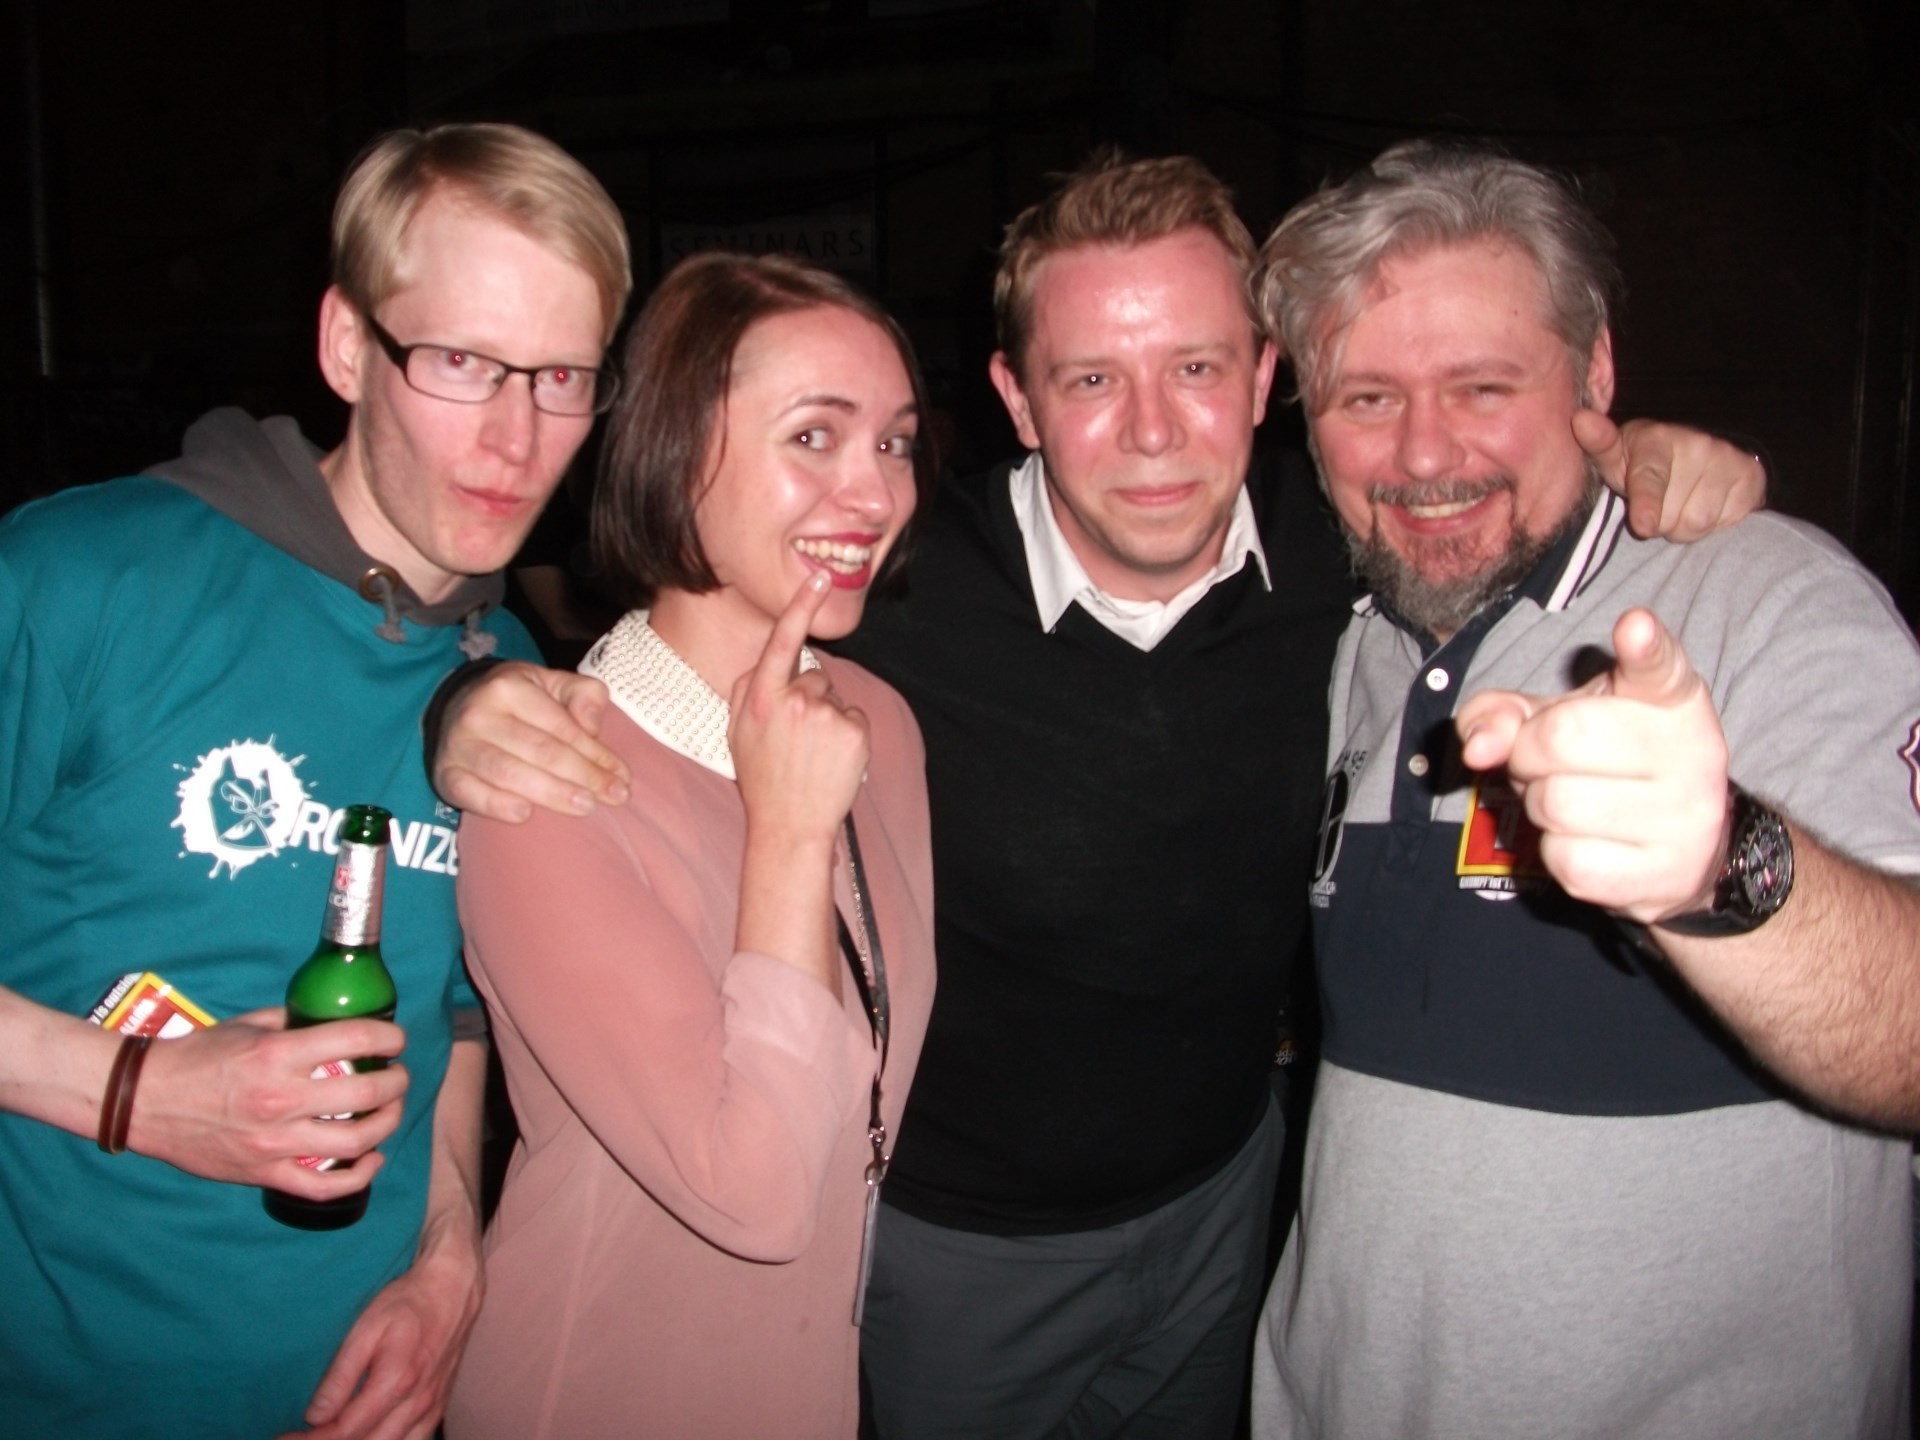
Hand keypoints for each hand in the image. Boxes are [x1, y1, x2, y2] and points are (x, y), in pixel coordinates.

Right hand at [127, 1008, 407, 1198]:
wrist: (145, 1100)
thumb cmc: (197, 1057)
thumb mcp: (248, 1025)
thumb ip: (295, 1022)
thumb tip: (337, 1020)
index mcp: (276, 1055)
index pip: (355, 1041)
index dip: (388, 1037)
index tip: (395, 1039)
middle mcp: (280, 1099)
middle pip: (366, 1092)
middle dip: (396, 1081)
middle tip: (397, 1074)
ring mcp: (273, 1142)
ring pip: (355, 1141)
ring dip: (386, 1123)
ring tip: (389, 1110)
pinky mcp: (264, 1174)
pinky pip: (323, 1186)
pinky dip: (357, 1177)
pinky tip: (371, 1158)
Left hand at [287, 1231, 483, 1439]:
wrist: (453, 1291)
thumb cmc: (408, 1303)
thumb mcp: (367, 1328)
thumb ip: (342, 1374)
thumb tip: (316, 1415)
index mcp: (396, 1382)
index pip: (345, 1431)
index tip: (283, 1437)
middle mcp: (417, 1403)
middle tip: (298, 1438)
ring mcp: (430, 1408)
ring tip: (329, 1436)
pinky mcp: (438, 1408)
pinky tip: (367, 1436)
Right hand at [433, 661, 629, 821]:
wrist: (456, 706)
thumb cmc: (517, 700)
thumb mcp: (551, 683)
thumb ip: (582, 694)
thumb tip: (592, 725)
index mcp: (510, 687)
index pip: (562, 728)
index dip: (596, 754)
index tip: (622, 777)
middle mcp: (479, 714)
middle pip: (541, 752)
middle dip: (583, 777)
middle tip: (614, 797)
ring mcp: (458, 746)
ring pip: (509, 774)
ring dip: (551, 794)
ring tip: (586, 808)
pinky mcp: (444, 774)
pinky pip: (470, 793)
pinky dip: (496, 805)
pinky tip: (525, 815)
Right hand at [728, 572, 869, 844]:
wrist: (790, 824)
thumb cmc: (762, 777)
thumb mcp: (737, 732)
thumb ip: (746, 690)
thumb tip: (764, 660)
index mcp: (761, 698)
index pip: (782, 642)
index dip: (800, 607)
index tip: (818, 578)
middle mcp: (793, 701)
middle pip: (814, 676)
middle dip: (810, 699)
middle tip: (797, 740)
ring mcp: (825, 716)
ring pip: (835, 698)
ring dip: (829, 719)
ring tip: (813, 754)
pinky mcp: (853, 732)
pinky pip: (854, 717)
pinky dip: (848, 735)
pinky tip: (832, 759)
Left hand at [1455, 608, 1731, 922]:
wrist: (1678, 849)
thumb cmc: (1607, 765)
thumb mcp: (1560, 719)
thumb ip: (1505, 712)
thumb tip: (1477, 747)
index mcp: (1671, 698)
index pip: (1661, 666)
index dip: (1643, 647)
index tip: (1633, 627)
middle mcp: (1692, 751)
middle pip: (1559, 739)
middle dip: (1527, 753)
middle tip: (1546, 763)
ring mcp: (1686, 818)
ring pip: (1556, 804)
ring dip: (1539, 804)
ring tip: (1567, 798)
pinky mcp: (1664, 875)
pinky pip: (1566, 860)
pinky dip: (1555, 852)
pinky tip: (1583, 840)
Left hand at [1575, 412, 1765, 540]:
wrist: (1702, 450)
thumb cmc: (1643, 461)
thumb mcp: (1617, 456)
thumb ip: (1598, 445)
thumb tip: (1580, 420)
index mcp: (1655, 440)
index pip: (1650, 477)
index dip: (1647, 503)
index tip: (1644, 525)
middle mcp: (1696, 444)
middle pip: (1670, 517)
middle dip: (1661, 520)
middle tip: (1659, 503)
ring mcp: (1726, 459)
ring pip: (1697, 523)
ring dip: (1684, 526)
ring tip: (1681, 503)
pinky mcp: (1750, 476)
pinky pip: (1724, 522)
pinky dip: (1712, 524)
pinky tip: (1706, 502)